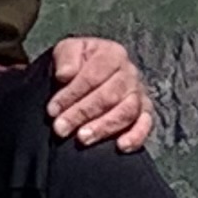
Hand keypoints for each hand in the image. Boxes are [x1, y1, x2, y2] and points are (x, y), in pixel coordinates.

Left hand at [43, 37, 154, 151]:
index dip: (72, 94)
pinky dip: (136, 136)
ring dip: (103, 127)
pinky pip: (145, 125)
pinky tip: (120, 146)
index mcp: (112, 54)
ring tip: (82, 139)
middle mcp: (130, 73)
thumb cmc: (77, 64)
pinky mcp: (144, 113)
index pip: (93, 75)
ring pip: (126, 112)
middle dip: (82, 114)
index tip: (52, 110)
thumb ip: (65, 58)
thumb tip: (64, 75)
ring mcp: (139, 93)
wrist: (87, 76)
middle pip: (109, 96)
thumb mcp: (66, 51)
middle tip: (60, 129)